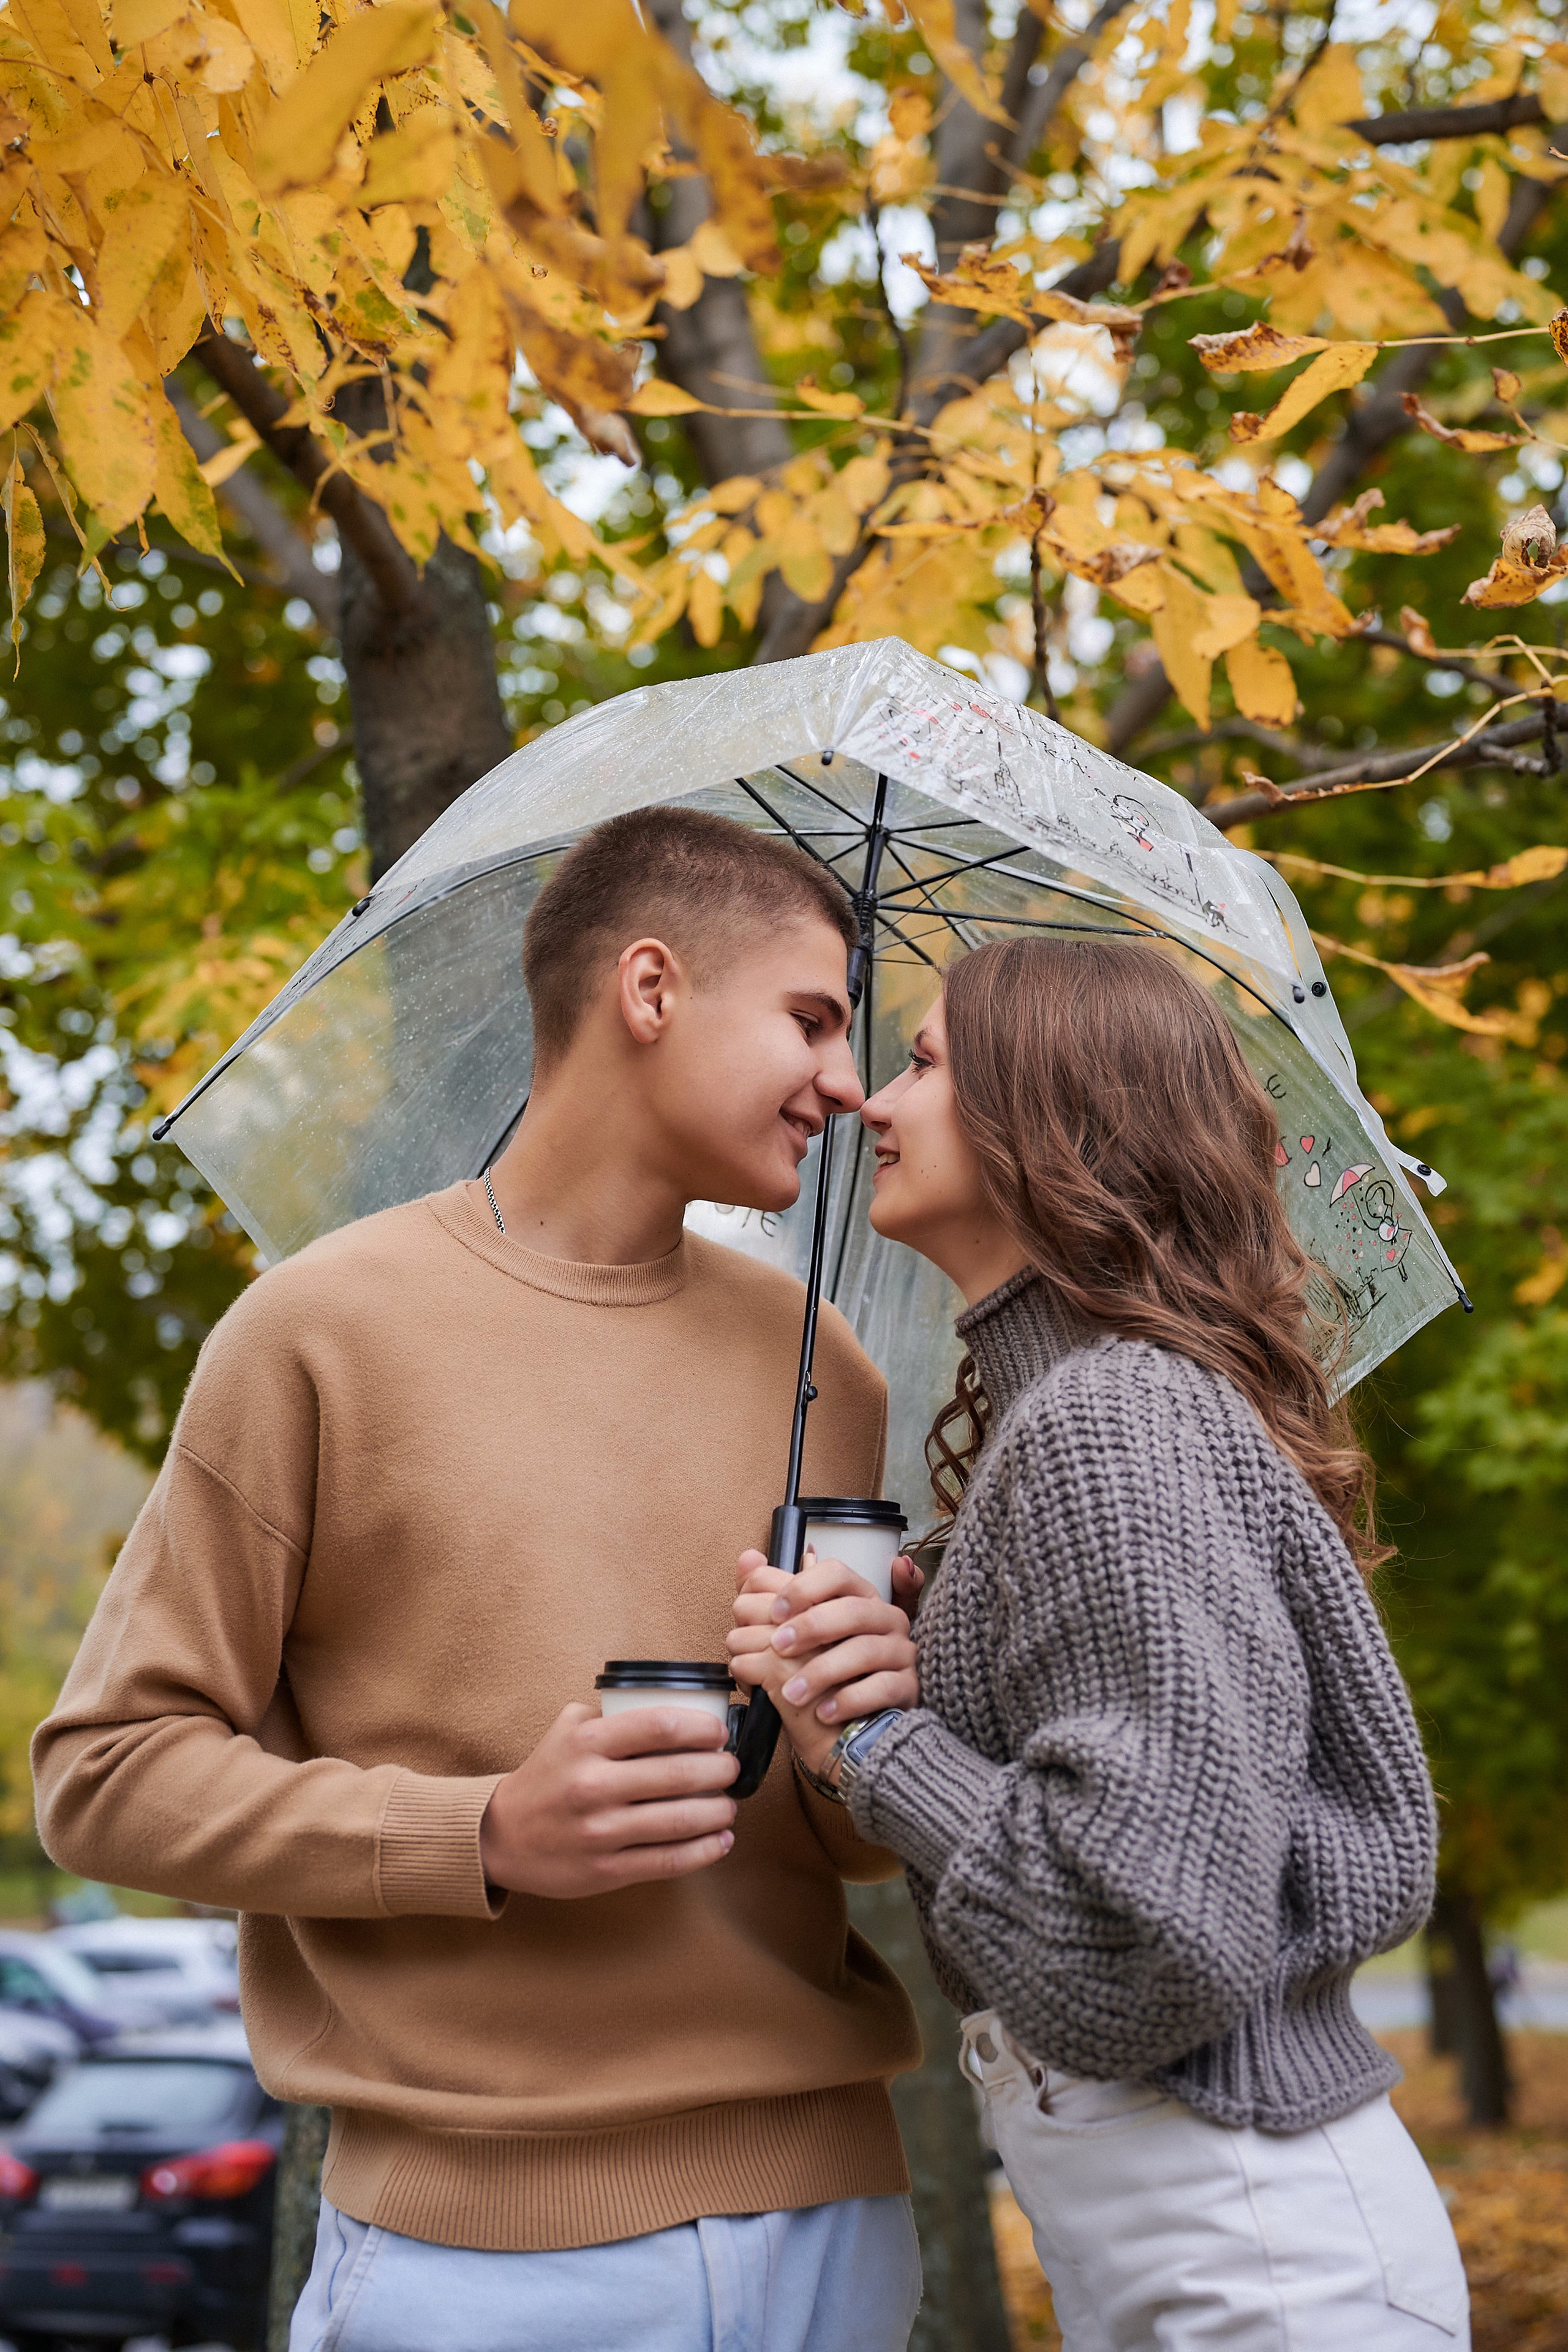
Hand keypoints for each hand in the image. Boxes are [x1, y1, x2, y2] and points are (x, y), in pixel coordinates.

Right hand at [479, 1702, 738, 1897]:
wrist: (502, 1835)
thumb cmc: (547, 1775)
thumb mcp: (568, 1728)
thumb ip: (613, 1713)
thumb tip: (675, 1705)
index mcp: (587, 1743)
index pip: (660, 1726)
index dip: (702, 1727)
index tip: (719, 1732)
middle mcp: (593, 1785)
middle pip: (678, 1774)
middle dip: (720, 1770)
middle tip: (732, 1768)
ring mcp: (600, 1832)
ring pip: (680, 1820)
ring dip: (719, 1812)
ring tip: (730, 1804)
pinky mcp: (605, 1870)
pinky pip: (667, 1861)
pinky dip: (705, 1850)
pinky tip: (722, 1840)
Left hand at [726, 1549, 919, 1778]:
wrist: (852, 1727)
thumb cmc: (824, 1673)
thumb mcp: (797, 1634)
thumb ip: (771, 1596)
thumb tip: (748, 1559)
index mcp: (859, 1597)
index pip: (837, 1573)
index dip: (804, 1587)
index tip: (775, 1612)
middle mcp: (886, 1619)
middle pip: (853, 1610)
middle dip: (811, 1627)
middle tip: (777, 1647)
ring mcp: (901, 1652)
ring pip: (865, 1650)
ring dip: (822, 1671)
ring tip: (791, 1693)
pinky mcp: (908, 1687)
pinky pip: (883, 1687)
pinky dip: (849, 1700)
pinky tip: (823, 1713)